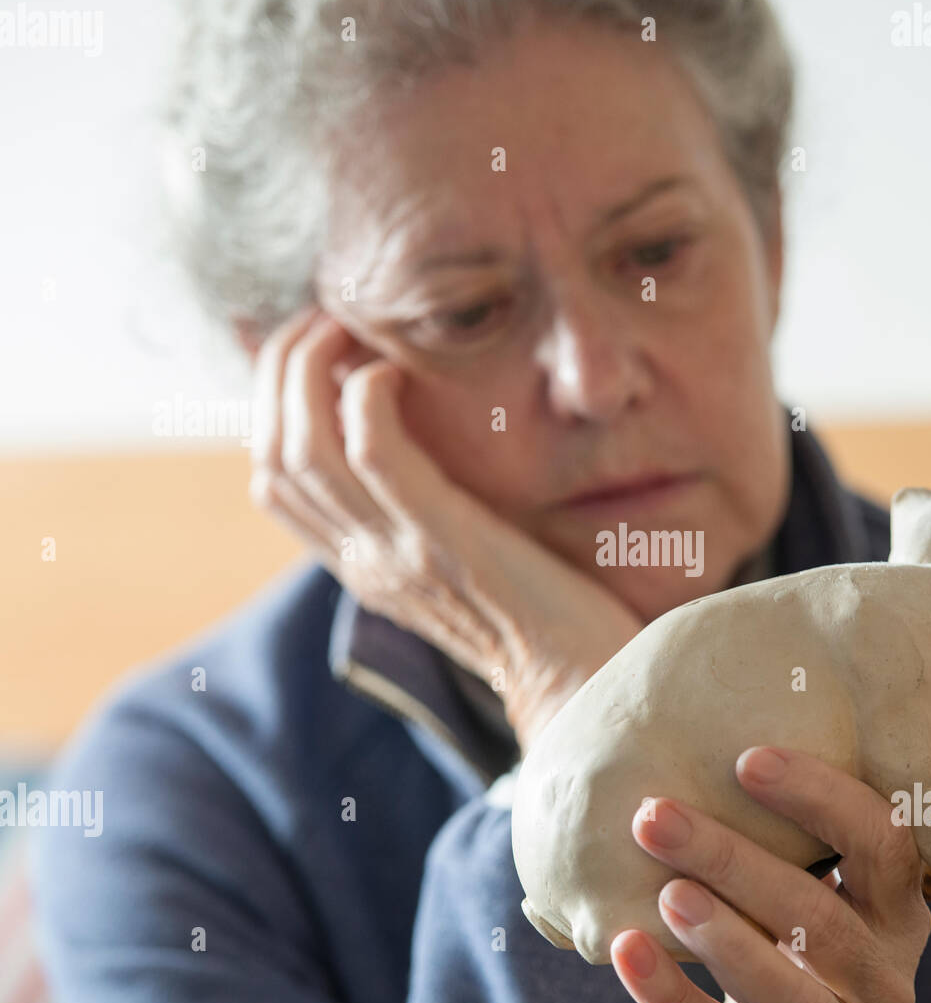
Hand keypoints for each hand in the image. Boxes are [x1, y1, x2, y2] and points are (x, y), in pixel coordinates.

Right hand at [246, 305, 643, 751]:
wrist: (586, 686)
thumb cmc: (547, 615)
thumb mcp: (468, 557)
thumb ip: (432, 511)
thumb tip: (425, 448)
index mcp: (365, 564)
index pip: (272, 479)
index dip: (274, 401)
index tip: (317, 346)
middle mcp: (364, 561)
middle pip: (270, 454)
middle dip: (281, 370)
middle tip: (326, 316)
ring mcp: (397, 553)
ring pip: (300, 448)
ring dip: (309, 369)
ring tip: (348, 325)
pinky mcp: (444, 542)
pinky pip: (373, 454)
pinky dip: (367, 399)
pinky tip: (395, 369)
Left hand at [610, 746, 930, 1002]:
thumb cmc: (788, 953)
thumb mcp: (807, 894)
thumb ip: (782, 835)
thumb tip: (686, 720)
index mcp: (898, 911)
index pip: (885, 842)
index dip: (821, 797)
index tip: (746, 757)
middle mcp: (888, 977)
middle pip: (818, 914)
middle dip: (732, 859)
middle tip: (654, 814)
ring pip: (792, 992)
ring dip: (724, 937)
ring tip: (664, 892)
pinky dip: (673, 1000)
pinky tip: (627, 951)